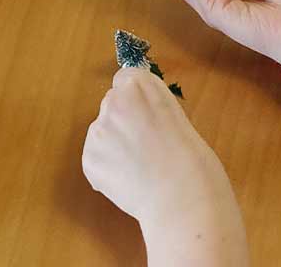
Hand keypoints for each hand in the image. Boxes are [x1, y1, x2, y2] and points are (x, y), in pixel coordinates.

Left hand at [83, 68, 248, 264]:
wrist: (185, 199)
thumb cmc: (190, 160)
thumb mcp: (174, 115)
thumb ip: (148, 106)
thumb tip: (134, 111)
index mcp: (138, 83)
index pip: (125, 81)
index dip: (136, 101)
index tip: (146, 116)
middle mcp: (113, 100)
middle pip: (112, 106)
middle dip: (124, 124)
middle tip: (146, 148)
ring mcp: (99, 130)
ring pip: (103, 135)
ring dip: (115, 148)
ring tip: (142, 169)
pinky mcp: (90, 158)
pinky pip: (96, 161)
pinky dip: (108, 172)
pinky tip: (131, 182)